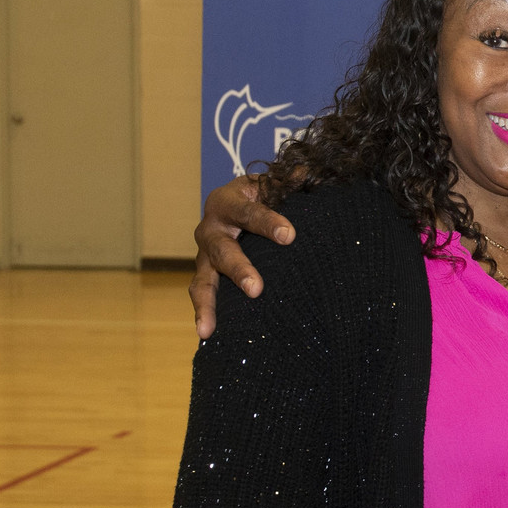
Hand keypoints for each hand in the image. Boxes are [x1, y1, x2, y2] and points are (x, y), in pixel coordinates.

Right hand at [190, 176, 295, 338]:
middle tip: (256, 289)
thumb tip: (306, 170)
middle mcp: (210, 229)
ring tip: (209, 328)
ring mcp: (203, 256)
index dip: (269, 223)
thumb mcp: (270, 185)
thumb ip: (286, 183)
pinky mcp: (205, 275)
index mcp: (227, 202)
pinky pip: (202, 295)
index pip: (250, 213)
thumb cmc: (260, 196)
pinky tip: (206, 336)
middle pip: (223, 250)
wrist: (232, 205)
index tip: (290, 236)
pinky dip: (203, 315)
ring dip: (208, 304)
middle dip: (239, 270)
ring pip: (202, 280)